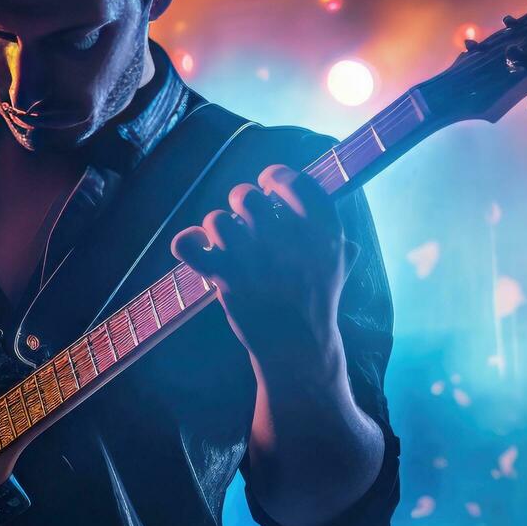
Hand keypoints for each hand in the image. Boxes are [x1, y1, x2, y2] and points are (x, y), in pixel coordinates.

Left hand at [169, 164, 347, 369]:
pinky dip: (188, 241)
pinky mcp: (226, 280)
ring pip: (216, 220)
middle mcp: (288, 241)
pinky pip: (189, 243)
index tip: (269, 185)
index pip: (294, 181)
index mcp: (323, 233)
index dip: (275, 177)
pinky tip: (197, 245)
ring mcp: (255, 260)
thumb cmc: (315, 301)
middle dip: (241, 204)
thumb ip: (328, 229)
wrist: (297, 347)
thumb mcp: (338, 263)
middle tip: (247, 223)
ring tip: (228, 245)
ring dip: (218, 229)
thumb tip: (309, 196)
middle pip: (247, 197)